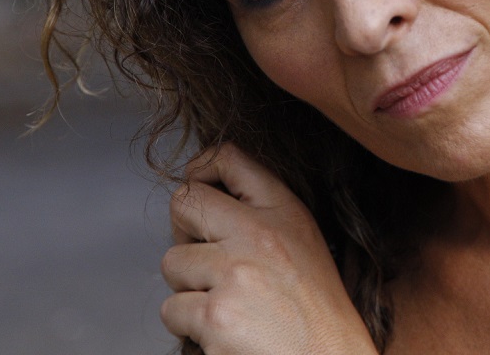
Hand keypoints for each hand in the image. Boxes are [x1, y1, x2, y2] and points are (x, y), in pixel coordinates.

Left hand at [160, 143, 377, 354]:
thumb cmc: (317, 314)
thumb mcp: (303, 243)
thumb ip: (262, 216)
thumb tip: (206, 206)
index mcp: (285, 211)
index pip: (229, 157)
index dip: (201, 168)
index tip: (199, 189)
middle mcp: (259, 234)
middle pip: (184, 203)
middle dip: (184, 232)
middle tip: (205, 259)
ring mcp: (234, 273)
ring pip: (172, 263)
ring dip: (188, 289)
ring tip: (227, 305)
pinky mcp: (215, 315)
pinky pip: (172, 310)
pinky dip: (190, 327)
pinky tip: (224, 332)